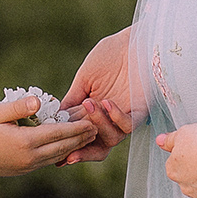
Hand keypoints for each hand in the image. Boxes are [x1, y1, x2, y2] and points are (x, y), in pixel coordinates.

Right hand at [0, 97, 95, 175]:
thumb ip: (18, 107)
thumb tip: (38, 102)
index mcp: (25, 142)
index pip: (57, 133)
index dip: (76, 127)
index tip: (92, 120)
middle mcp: (31, 156)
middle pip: (63, 146)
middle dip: (81, 136)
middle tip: (99, 126)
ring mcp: (29, 165)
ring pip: (59, 155)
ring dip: (75, 145)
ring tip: (89, 136)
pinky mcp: (27, 169)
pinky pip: (50, 160)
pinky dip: (64, 152)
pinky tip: (70, 145)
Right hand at [59, 28, 139, 163]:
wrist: (135, 40)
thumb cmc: (110, 54)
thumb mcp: (85, 77)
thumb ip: (72, 98)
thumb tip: (55, 118)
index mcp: (94, 112)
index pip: (81, 136)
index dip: (70, 147)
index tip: (57, 157)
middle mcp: (110, 118)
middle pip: (98, 146)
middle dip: (83, 151)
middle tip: (69, 154)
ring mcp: (125, 115)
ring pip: (112, 137)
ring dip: (97, 124)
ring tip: (89, 104)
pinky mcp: (141, 110)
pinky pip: (129, 124)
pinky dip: (115, 117)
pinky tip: (106, 102)